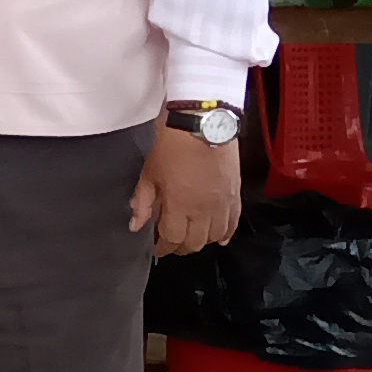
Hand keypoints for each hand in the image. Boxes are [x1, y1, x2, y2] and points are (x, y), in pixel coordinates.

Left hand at [130, 125, 240, 256]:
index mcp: (181, 206)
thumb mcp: (149, 173)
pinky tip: (220, 238)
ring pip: (216, 236)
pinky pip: (234, 222)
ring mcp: (223, 204)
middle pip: (195, 243)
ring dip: (202, 241)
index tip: (156, 246)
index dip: (163, 247)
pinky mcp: (236, 195)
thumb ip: (142, 202)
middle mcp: (205, 210)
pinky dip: (227, 233)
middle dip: (180, 247)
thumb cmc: (173, 146)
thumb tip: (136, 224)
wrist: (202, 124)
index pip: (172, 240)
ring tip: (191, 237)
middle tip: (170, 242)